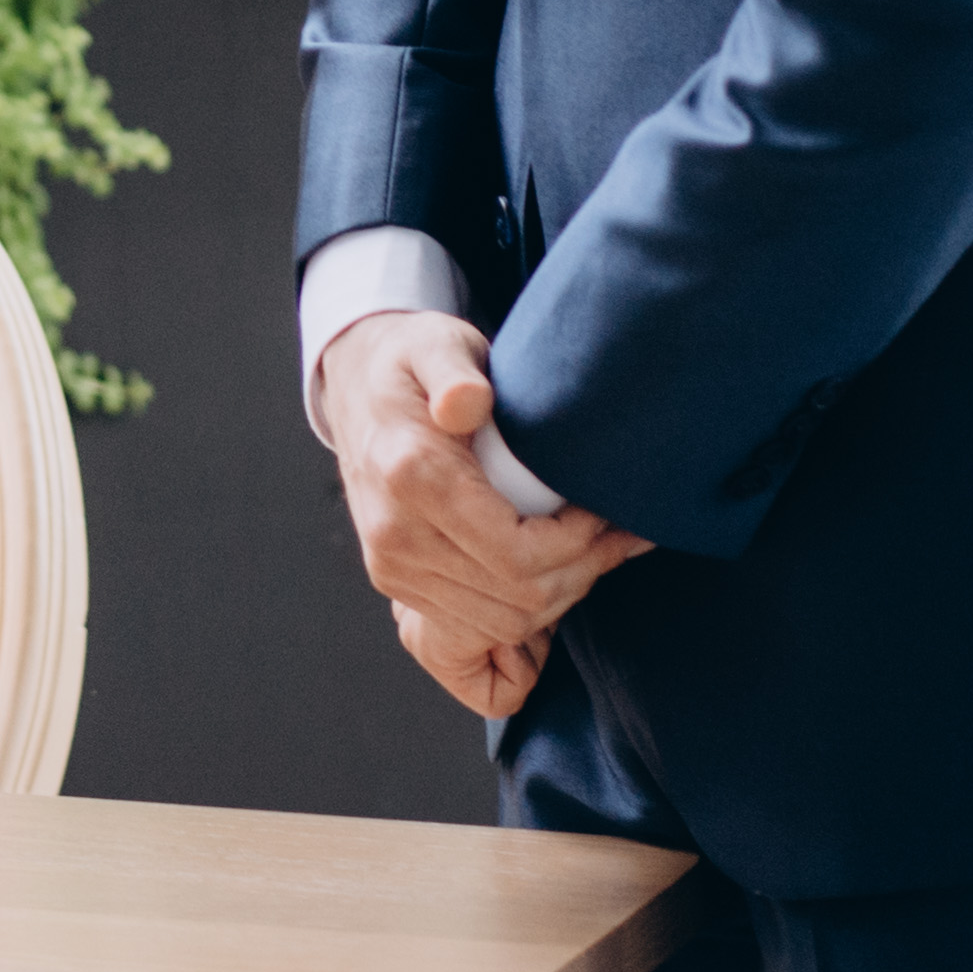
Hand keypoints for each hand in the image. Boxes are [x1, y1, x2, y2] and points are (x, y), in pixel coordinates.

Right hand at [326, 311, 648, 718]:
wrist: (356, 384)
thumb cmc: (412, 360)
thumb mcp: (438, 344)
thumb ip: (455, 370)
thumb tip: (467, 402)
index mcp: (410, 477)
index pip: (516, 555)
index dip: (578, 547)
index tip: (605, 513)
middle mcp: (394, 535)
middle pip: (515, 600)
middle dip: (580, 575)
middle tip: (617, 535)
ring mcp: (390, 566)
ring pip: (500, 623)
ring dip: (559, 598)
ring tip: (594, 554)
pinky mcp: (394, 580)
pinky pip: (474, 627)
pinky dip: (524, 612)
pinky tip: (553, 573)